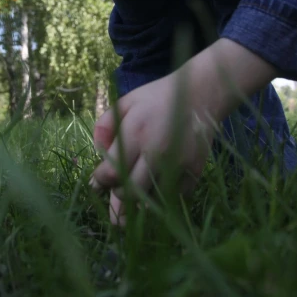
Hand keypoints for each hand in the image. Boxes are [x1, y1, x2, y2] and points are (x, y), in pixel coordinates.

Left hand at [91, 73, 216, 226]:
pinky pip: (173, 196)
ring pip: (152, 198)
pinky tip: (155, 190)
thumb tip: (98, 151)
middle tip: (116, 193)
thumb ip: (105, 125)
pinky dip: (162, 197)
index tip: (97, 182)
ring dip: (140, 201)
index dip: (100, 181)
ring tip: (133, 198)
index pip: (111, 172)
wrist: (200, 94)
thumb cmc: (157, 97)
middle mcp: (156, 151)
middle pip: (130, 191)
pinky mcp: (194, 170)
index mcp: (136, 133)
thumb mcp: (125, 102)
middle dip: (118, 195)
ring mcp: (178, 163)